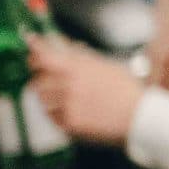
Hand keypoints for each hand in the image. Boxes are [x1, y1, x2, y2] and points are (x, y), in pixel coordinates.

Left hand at [26, 35, 141, 143]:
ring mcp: (67, 106)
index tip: (30, 43)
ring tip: (66, 97)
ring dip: (48, 97)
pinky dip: (56, 113)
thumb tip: (63, 45)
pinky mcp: (69, 124)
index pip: (44, 56)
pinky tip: (72, 110)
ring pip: (42, 100)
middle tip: (50, 79)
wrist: (138, 117)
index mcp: (77, 68)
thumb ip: (80, 56)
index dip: (34, 50)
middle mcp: (69, 86)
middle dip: (41, 78)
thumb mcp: (104, 64)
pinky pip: (51, 117)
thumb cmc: (124, 90)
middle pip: (37, 80)